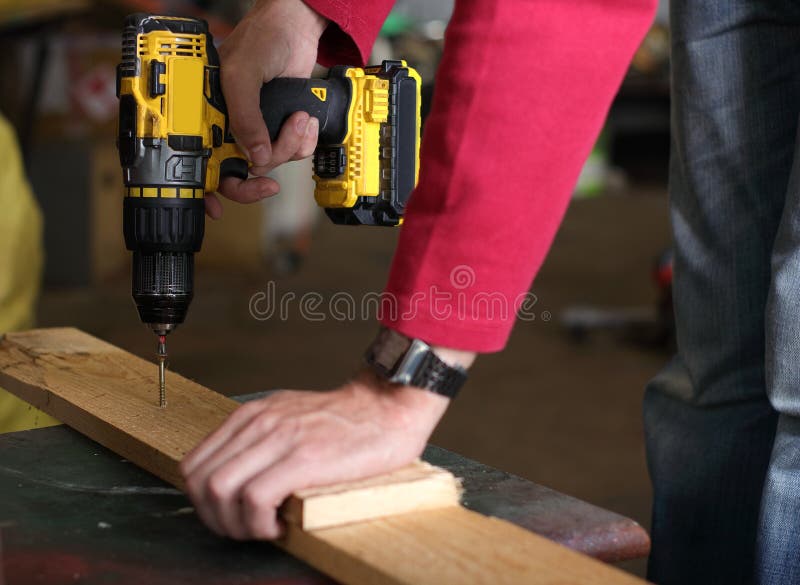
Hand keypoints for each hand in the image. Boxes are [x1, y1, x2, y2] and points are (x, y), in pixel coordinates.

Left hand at [180, 370, 449, 539]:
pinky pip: (254, 498)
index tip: (228, 516)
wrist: (388, 407)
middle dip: (213, 519)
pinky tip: (281, 526)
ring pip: (218, 490)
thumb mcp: (290, 417)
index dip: (202, 502)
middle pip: (199, 481)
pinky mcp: (303, 458)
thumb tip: (237, 478)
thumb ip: (260, 439)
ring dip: (234, 524)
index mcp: (252, 415)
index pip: (193, 464)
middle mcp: (259, 423)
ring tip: (263, 529)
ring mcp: (279, 438)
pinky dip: (259, 523)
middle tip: (244, 529)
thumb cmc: (347, 421)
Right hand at [205, 0, 327, 218]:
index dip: (205, 188)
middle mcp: (229, 124)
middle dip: (259, 174)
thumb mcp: (242, 76)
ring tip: (297, 119)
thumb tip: (253, 155)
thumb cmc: (261, 40)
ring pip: (270, 162)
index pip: (200, 160)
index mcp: (207, 113)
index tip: (215, 208)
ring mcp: (257, 128)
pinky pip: (291, 152)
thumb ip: (244, 117)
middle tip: (269, 184)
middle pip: (239, 170)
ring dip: (289, 146)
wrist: (297, 28)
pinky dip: (302, 141)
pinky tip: (303, 119)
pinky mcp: (281, 127)